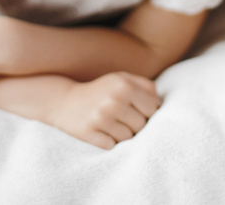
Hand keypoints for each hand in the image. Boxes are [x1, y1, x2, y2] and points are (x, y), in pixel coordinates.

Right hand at [48, 72, 162, 149]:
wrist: (63, 101)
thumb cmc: (99, 90)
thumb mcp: (121, 79)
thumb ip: (145, 85)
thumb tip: (161, 103)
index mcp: (124, 85)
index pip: (152, 109)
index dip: (148, 113)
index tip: (138, 112)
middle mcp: (113, 100)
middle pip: (141, 126)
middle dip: (135, 126)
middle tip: (123, 119)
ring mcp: (100, 118)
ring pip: (128, 138)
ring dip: (122, 135)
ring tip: (112, 125)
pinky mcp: (88, 133)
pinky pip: (112, 146)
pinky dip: (109, 142)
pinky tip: (102, 132)